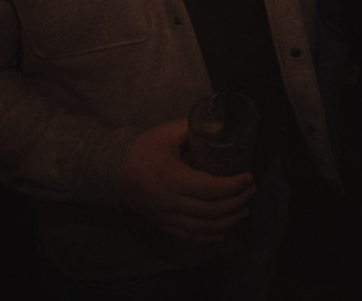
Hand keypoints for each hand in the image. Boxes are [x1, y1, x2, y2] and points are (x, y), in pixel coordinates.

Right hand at [117, 119, 255, 241]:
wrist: (111, 171)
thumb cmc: (141, 149)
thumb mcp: (167, 133)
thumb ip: (194, 128)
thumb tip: (222, 125)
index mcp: (175, 180)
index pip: (213, 189)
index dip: (234, 186)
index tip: (249, 177)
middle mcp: (173, 204)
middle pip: (213, 211)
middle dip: (237, 202)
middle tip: (251, 191)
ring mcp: (167, 218)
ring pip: (204, 227)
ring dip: (228, 221)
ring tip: (244, 210)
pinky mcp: (163, 225)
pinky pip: (190, 236)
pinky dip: (209, 236)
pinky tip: (222, 231)